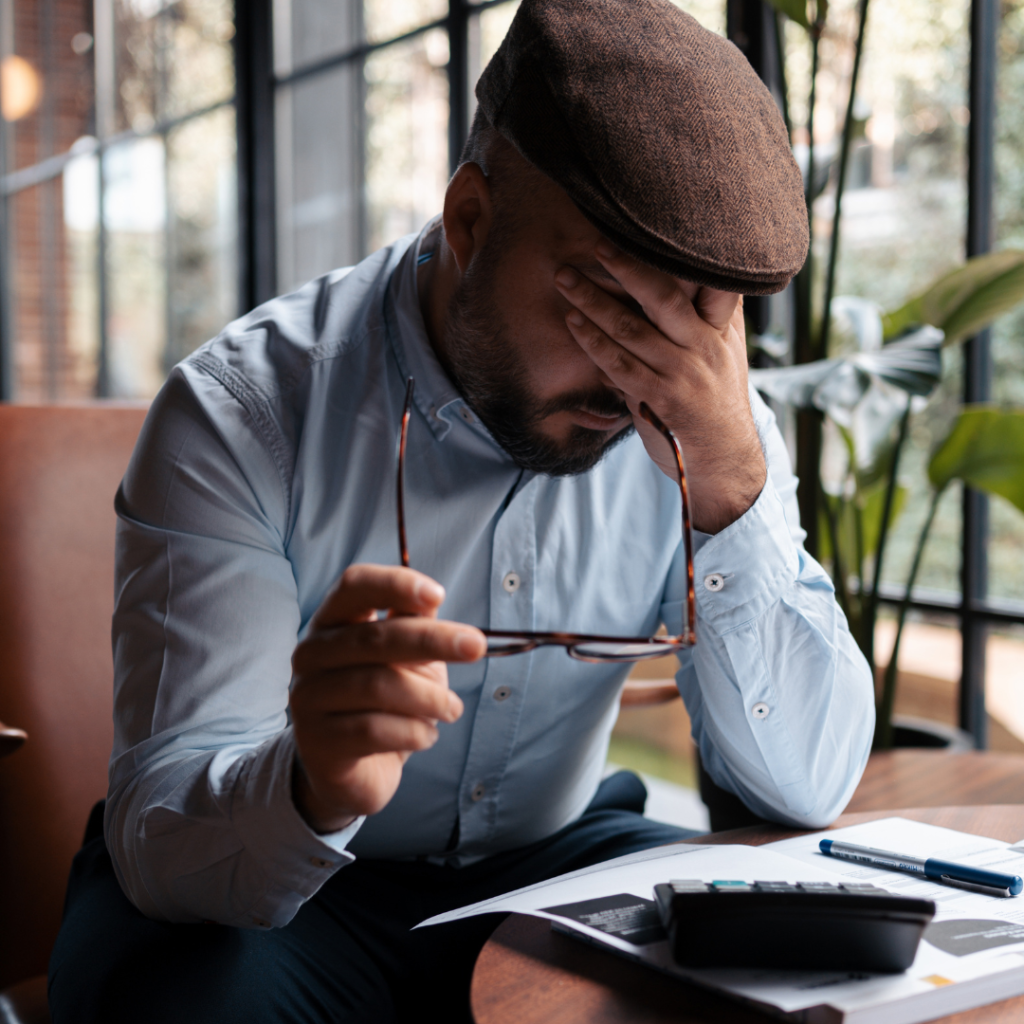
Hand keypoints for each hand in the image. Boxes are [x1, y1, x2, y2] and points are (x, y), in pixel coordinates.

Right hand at [289, 564, 485, 833]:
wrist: (355, 770)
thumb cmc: (384, 702)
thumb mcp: (406, 657)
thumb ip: (414, 625)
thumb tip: (431, 597)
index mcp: (332, 621)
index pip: (354, 585)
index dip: (395, 584)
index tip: (439, 594)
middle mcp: (311, 653)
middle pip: (375, 637)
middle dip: (433, 640)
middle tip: (475, 647)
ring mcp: (308, 697)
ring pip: (377, 686)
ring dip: (429, 698)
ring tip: (452, 709)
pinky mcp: (316, 741)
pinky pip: (374, 730)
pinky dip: (413, 732)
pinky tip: (426, 736)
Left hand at [554, 242, 765, 533]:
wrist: (725, 462)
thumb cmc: (717, 405)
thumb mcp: (725, 355)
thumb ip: (705, 318)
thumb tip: (685, 276)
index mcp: (719, 329)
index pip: (702, 279)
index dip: (673, 252)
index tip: (641, 224)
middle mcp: (703, 346)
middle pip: (661, 295)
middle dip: (625, 265)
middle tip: (594, 241)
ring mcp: (682, 374)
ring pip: (631, 329)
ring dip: (594, 301)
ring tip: (566, 279)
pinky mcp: (661, 401)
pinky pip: (620, 365)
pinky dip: (593, 342)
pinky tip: (574, 323)